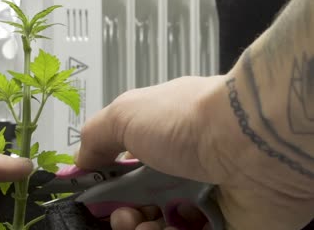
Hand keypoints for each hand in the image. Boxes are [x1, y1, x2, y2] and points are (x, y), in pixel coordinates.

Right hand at [76, 76, 313, 229]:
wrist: (252, 140)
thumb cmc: (187, 121)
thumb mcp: (125, 114)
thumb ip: (96, 137)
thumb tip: (80, 161)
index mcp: (157, 140)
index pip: (124, 169)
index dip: (106, 186)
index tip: (93, 198)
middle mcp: (180, 168)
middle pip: (142, 202)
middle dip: (122, 214)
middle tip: (122, 215)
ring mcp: (203, 197)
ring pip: (161, 225)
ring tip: (141, 225)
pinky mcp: (225, 223)